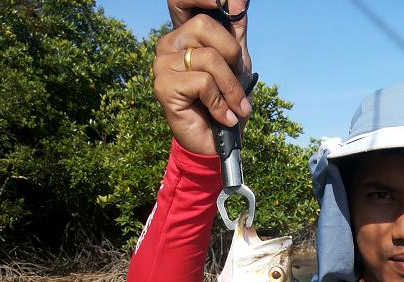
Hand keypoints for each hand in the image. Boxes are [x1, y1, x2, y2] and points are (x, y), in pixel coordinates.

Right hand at [153, 0, 252, 154]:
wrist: (213, 146)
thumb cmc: (224, 106)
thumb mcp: (236, 67)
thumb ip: (236, 36)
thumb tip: (241, 2)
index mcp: (182, 36)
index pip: (200, 10)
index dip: (216, 10)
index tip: (236, 22)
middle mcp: (168, 45)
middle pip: (206, 28)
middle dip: (232, 59)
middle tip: (238, 87)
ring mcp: (162, 65)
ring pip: (209, 59)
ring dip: (230, 88)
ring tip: (234, 109)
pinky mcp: (164, 87)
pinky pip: (203, 82)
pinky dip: (220, 103)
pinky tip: (222, 117)